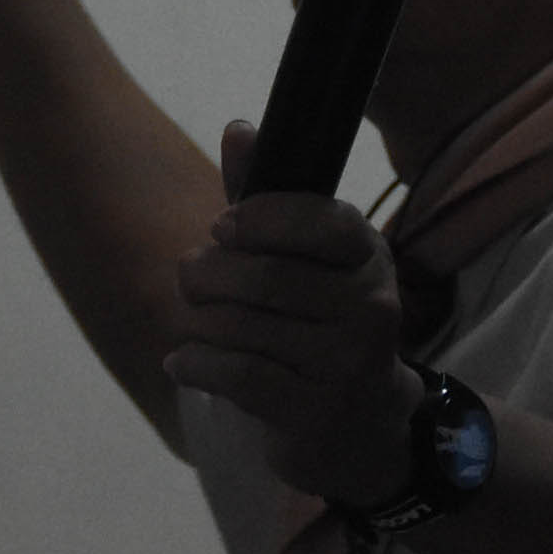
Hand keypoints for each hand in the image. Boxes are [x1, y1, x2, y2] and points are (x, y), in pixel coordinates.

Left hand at [163, 121, 426, 507]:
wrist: (360, 426)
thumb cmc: (318, 324)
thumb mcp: (305, 260)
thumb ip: (266, 199)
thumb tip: (239, 127)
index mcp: (368, 254)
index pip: (319, 220)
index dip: (260, 218)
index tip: (223, 228)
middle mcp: (370, 305)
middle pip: (265, 277)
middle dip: (208, 274)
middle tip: (191, 277)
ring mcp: (347, 363)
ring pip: (244, 327)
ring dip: (198, 322)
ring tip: (191, 322)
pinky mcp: (316, 413)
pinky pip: (238, 376)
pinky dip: (196, 364)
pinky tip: (182, 361)